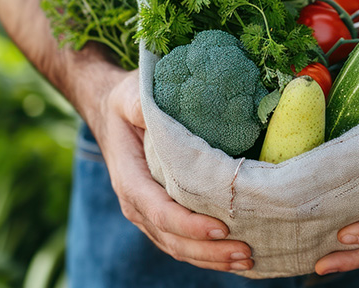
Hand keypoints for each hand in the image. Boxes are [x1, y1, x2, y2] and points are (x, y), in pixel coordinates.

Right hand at [88, 69, 254, 271]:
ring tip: (248, 260)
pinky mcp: (161, 216)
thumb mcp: (131, 97)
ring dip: (212, 258)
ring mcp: (148, 214)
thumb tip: (160, 110)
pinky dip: (207, 254)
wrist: (110, 115)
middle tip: (247, 252)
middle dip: (209, 251)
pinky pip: (182, 242)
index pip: (160, 211)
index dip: (189, 224)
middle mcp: (136, 204)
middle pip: (172, 239)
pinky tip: (234, 257)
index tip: (221, 227)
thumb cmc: (125, 104)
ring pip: (178, 247)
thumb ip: (142, 105)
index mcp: (129, 179)